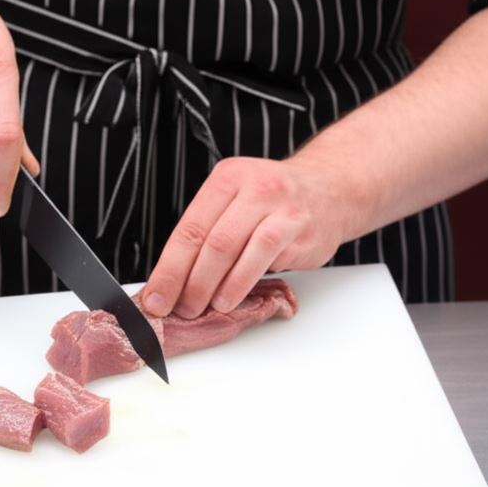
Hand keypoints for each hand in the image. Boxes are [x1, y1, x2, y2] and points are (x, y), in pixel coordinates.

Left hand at [141, 155, 359, 318]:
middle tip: (175, 308)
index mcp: (227, 178)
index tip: (155, 296)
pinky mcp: (298, 228)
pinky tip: (230, 299)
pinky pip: (263, 258)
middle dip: (186, 281)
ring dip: (212, 286)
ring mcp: (278, 206)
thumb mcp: (238, 199)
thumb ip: (210, 230)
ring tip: (201, 307)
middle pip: (208, 240)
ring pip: (233, 249)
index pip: (188, 228)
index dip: (168, 267)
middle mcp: (252, 186)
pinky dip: (241, 283)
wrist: (332, 190)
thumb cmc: (277, 202)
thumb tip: (174, 279)